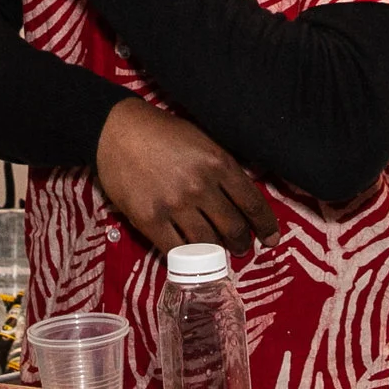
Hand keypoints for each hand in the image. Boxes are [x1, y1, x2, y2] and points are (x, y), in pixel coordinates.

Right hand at [94, 99, 278, 254]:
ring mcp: (175, 205)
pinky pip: (177, 250)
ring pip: (209, 244)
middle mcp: (201, 186)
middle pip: (234, 228)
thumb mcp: (203, 140)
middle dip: (242, 243)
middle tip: (242, 247)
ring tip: (219, 254)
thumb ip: (223, 168)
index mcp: (219, 163)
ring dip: (218, 254)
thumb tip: (243, 198)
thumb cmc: (162, 132)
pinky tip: (192, 257)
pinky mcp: (150, 220)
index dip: (266, 226)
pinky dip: (188, 258)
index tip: (272, 239)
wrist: (116, 131)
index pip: (253, 203)